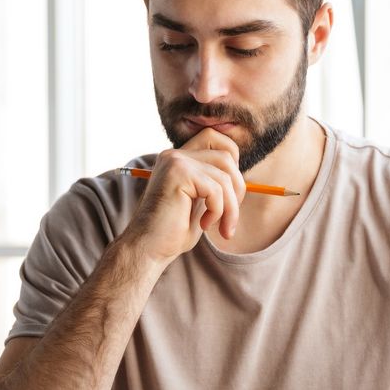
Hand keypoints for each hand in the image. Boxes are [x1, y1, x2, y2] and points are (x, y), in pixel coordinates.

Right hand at [119, 129, 246, 266]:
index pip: (216, 139)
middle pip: (226, 154)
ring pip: (225, 176)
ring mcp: (175, 161)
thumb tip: (241, 174)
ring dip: (231, 207)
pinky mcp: (178, 173)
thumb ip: (215, 183)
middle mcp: (175, 155)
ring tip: (221, 228)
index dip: (232, 164)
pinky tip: (205, 225)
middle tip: (230, 216)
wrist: (148, 249)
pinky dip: (218, 211)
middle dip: (237, 186)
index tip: (230, 196)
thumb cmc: (173, 232)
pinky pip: (216, 189)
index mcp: (179, 159)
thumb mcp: (200, 202)